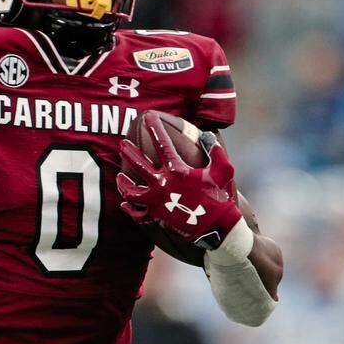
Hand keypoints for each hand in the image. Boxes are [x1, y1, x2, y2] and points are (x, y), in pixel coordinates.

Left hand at [116, 113, 241, 250]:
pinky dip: (129, 208)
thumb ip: (215, 150)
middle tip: (122, 144)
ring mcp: (156, 201)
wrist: (217, 226)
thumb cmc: (220, 195)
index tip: (147, 117)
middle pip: (138, 165)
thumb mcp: (223, 169)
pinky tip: (124, 202)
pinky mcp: (156, 216)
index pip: (162, 144)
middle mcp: (162, 184)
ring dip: (123, 183)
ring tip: (119, 177)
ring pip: (131, 191)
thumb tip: (207, 135)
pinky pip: (136, 213)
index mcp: (177, 171)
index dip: (155, 128)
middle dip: (128, 152)